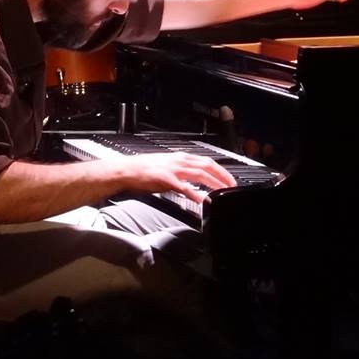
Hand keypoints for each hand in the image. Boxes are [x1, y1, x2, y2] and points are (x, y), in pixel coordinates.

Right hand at [119, 152, 236, 202]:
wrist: (126, 170)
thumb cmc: (142, 170)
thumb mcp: (166, 167)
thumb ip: (180, 172)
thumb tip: (192, 181)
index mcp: (180, 157)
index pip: (206, 161)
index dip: (220, 170)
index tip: (229, 180)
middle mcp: (180, 161)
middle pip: (208, 166)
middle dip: (223, 177)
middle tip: (232, 187)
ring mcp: (174, 169)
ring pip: (201, 174)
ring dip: (215, 184)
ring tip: (223, 193)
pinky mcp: (167, 179)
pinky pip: (186, 187)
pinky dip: (197, 194)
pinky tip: (203, 200)